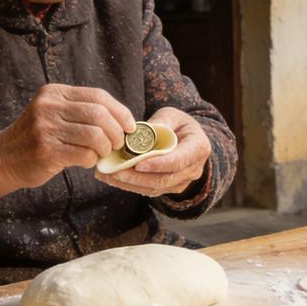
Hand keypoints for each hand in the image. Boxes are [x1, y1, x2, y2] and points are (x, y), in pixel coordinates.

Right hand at [0, 84, 136, 188]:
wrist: (3, 158)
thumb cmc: (39, 138)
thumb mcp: (55, 114)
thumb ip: (83, 112)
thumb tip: (125, 122)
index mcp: (55, 93)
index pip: (99, 96)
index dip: (120, 112)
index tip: (130, 127)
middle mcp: (49, 107)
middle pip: (100, 114)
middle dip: (116, 132)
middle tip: (117, 144)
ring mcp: (45, 128)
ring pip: (95, 136)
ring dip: (105, 148)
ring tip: (101, 154)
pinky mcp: (46, 151)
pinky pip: (84, 155)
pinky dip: (92, 160)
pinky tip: (86, 162)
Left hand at [96, 107, 211, 196]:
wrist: (186, 138)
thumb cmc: (178, 124)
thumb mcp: (172, 115)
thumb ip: (161, 122)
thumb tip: (146, 131)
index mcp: (199, 148)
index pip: (179, 160)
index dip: (158, 164)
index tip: (137, 164)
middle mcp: (194, 169)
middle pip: (165, 179)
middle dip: (138, 177)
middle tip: (115, 171)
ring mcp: (182, 181)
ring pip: (155, 188)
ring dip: (130, 183)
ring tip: (108, 175)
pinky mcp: (169, 188)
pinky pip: (149, 190)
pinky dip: (129, 185)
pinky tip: (112, 178)